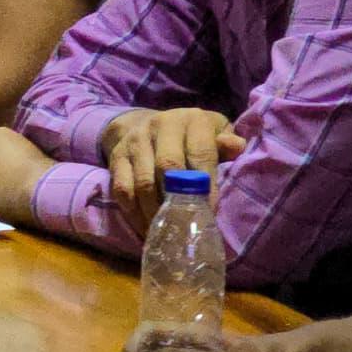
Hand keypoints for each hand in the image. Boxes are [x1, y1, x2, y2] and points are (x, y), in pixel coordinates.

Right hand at [101, 107, 244, 233]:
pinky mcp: (116, 157)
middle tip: (187, 224)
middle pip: (167, 166)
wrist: (146, 124)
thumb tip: (235, 147)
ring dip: (156, 211)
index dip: (205, 183)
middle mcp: (160, 125)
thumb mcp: (215, 132)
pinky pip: (122, 190)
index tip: (210, 210)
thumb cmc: (192, 136)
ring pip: (143, 182)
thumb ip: (227, 142)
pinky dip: (134, 213)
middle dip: (178, 199)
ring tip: (168, 231)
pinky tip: (147, 227)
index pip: (199, 152)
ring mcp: (135, 141)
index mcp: (191, 120)